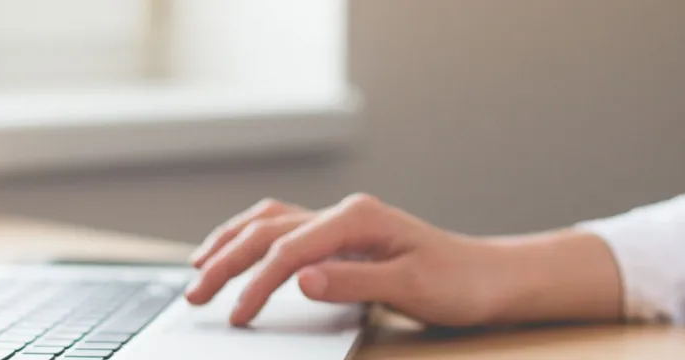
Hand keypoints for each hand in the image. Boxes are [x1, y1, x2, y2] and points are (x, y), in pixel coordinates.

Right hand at [184, 194, 515, 326]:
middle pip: (268, 231)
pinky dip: (252, 239)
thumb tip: (299, 279)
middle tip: (195, 295)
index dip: (257, 284)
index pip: (289, 250)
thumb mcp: (410, 287)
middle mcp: (344, 213)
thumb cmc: (458, 282)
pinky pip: (284, 229)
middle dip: (225, 261)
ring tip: (198, 268)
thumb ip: (352, 282)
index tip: (237, 316)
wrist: (489, 277)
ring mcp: (341, 222)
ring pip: (269, 222)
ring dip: (230, 242)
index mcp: (357, 218)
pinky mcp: (342, 237)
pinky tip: (237, 251)